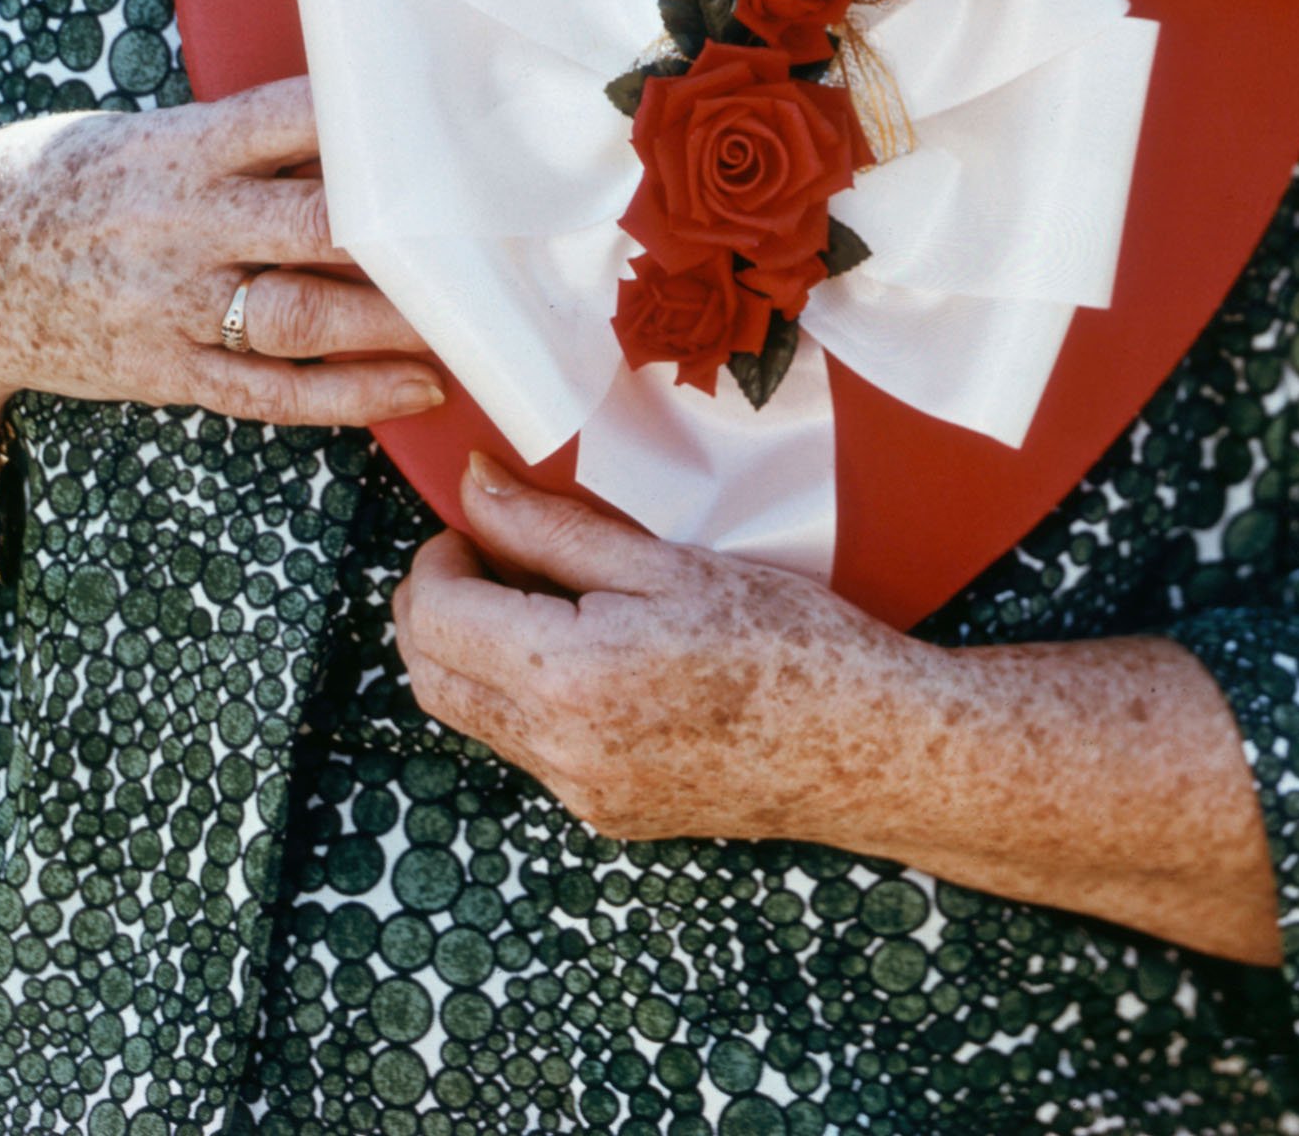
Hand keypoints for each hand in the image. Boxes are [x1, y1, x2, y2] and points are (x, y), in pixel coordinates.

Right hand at [0, 76, 443, 450]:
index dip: (379, 118)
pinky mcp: (167, 372)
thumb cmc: (79, 184)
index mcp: (182, 146)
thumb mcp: (150, 136)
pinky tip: (417, 388)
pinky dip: (352, 395)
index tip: (460, 117)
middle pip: (320, 224)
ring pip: (306, 317)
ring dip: (400, 326)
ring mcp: (174, 305)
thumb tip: (375, 131)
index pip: (296, 115)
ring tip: (479, 324)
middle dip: (413, 234)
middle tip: (499, 231)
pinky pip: (273, 392)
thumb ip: (250, 141)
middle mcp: (184, 222)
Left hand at [392, 456, 911, 840]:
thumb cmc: (786, 641)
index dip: (436, 559)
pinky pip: (527, 750)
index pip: (433, 619)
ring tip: (538, 592)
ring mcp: (581, 793)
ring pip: (473, 717)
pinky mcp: (607, 813)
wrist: (867, 745)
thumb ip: (553, 528)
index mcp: (567, 679)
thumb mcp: (666, 561)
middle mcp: (560, 752)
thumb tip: (473, 486)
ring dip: (474, 652)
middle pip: (431, 679)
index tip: (469, 522)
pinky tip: (584, 651)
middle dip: (434, 608)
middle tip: (484, 550)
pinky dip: (523, 695)